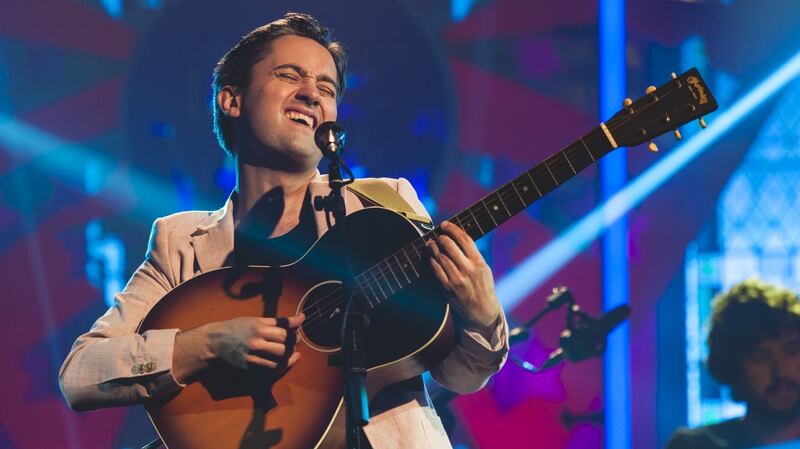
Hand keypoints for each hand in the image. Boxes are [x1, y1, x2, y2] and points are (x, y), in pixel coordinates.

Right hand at [173, 314, 303, 381]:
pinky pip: (271, 370)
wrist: (215, 341)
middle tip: (295, 340)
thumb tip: (300, 318)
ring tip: (291, 352)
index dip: (295, 328)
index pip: (284, 329)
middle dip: (293, 342)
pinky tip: (284, 362)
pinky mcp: (249, 365)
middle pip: (284, 343)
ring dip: (289, 356)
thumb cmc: (237, 328)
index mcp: (258, 326)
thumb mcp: (255, 319)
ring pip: (280, 358)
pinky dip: (280, 366)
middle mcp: (256, 340)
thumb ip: (278, 321)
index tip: (300, 325)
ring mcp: (252, 354)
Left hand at [426, 221, 501, 330]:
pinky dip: (431, 261)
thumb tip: (457, 237)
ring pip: (440, 256)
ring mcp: (457, 280)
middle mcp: (468, 270)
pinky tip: (431, 257)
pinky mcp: (447, 289)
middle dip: (441, 237)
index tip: (445, 224)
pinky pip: (435, 270)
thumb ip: (473, 254)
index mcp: (479, 263)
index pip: (464, 239)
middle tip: (438, 236)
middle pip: (449, 245)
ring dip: (433, 247)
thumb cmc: (483, 287)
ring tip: (431, 244)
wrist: (482, 311)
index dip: (452, 228)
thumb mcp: (484, 268)